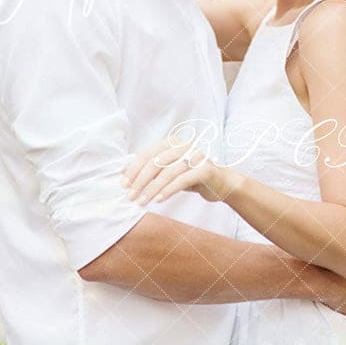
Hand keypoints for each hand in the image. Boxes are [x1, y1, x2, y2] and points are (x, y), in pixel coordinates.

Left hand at [122, 139, 238, 204]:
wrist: (222, 183)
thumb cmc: (191, 176)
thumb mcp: (170, 170)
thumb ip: (152, 168)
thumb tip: (124, 171)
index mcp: (172, 142)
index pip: (147, 154)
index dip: (133, 169)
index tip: (123, 184)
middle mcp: (183, 146)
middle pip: (155, 163)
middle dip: (140, 181)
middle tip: (130, 196)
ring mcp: (195, 156)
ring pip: (167, 172)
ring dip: (151, 189)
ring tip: (142, 202)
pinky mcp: (204, 169)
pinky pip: (182, 180)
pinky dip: (168, 190)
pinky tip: (158, 200)